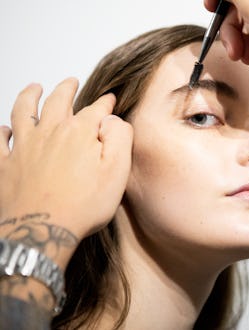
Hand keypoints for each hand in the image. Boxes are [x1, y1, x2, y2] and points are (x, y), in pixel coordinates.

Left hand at [0, 78, 132, 265]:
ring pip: (23, 111)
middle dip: (66, 89)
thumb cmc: (83, 205)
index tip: (109, 100)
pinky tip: (4, 128)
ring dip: (29, 96)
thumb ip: (119, 138)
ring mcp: (24, 147)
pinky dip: (1, 131)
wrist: (42, 231)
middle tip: (71, 81)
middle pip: (57, 101)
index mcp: (79, 133)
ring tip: (34, 87)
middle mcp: (50, 133)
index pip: (95, 109)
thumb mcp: (117, 171)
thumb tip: (113, 120)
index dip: (105, 103)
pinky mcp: (5, 165)